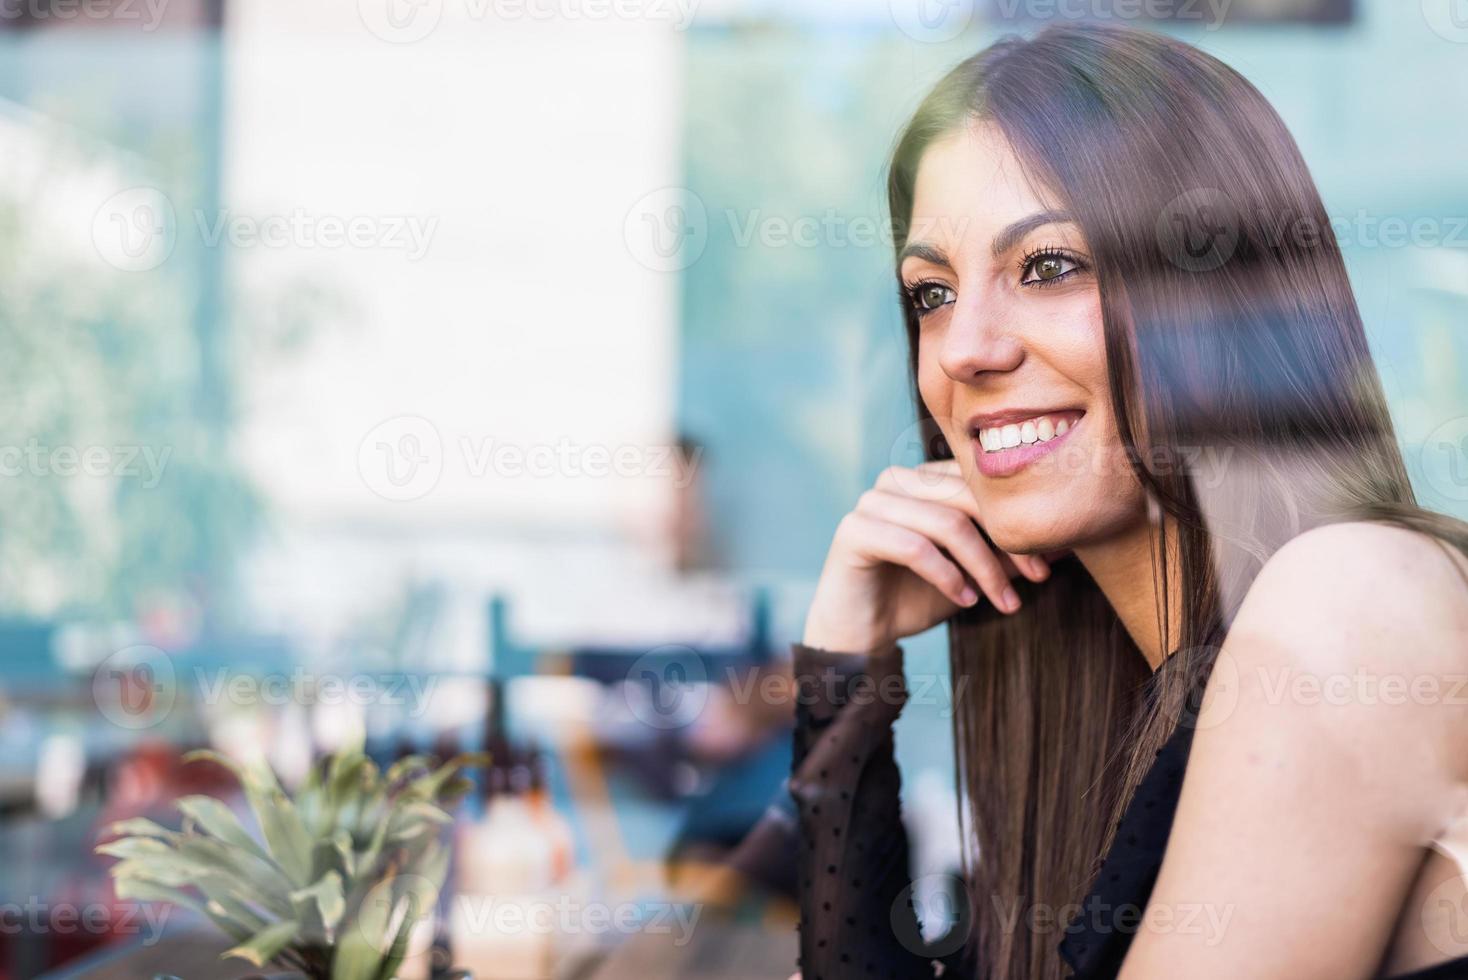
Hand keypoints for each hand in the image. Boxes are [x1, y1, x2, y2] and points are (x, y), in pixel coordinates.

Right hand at [802, 459, 1060, 652]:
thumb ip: (1007, 553)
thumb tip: (1064, 541)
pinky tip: (964, 600)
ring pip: (945, 523)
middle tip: (1036, 580)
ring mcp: (871, 502)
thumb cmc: (916, 597)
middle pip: (966, 498)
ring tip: (1002, 601)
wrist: (859, 635)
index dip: (1018, 522)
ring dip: (982, 566)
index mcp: (924, 478)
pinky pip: (913, 546)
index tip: (1048, 564)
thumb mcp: (973, 572)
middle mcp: (896, 480)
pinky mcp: (853, 531)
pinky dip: (947, 575)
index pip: (981, 486)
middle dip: (1007, 543)